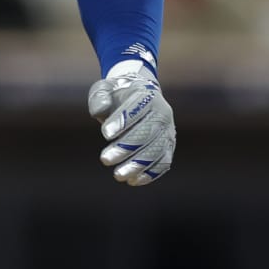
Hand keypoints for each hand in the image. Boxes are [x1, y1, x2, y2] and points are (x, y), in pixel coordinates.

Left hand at [87, 60, 174, 185]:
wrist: (139, 95)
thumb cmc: (117, 94)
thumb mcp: (104, 88)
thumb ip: (99, 97)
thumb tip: (100, 110)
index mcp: (147, 95)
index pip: (137, 108)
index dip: (122, 121)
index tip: (105, 134)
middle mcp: (162, 113)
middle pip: (147, 132)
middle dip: (126, 147)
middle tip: (105, 159)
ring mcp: (168, 131)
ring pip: (157, 150)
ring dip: (138, 165)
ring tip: (118, 175)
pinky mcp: (169, 146)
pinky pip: (164, 162)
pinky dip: (150, 173)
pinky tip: (133, 180)